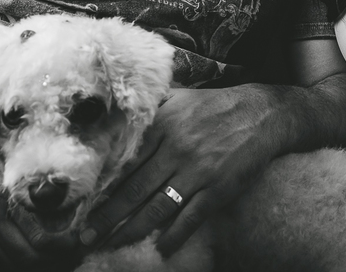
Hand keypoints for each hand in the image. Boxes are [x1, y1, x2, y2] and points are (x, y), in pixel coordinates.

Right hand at [0, 122, 76, 268]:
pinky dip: (12, 256)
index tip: (75, 240)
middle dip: (49, 260)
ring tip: (52, 255)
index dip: (59, 246)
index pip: (35, 241)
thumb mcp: (16, 159)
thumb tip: (62, 198)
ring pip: (5, 261)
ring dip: (30, 262)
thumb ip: (33, 182)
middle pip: (22, 259)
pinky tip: (26, 249)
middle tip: (69, 252)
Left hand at [81, 86, 283, 255]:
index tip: (83, 203)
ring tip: (112, 245)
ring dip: (131, 230)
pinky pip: (191, 217)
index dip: (103, 185)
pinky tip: (161, 249)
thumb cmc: (215, 106)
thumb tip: (118, 120)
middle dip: (106, 216)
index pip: (125, 161)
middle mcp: (176, 148)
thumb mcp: (180, 97)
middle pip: (134, 189)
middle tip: (85, 235)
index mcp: (163, 124)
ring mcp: (198, 171)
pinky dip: (174, 236)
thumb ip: (151, 108)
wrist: (262, 113)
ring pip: (157, 207)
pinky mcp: (218, 188)